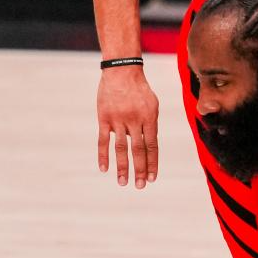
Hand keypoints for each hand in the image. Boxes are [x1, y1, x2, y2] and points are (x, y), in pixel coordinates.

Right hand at [97, 66, 158, 187]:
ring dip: (123, 167)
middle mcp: (135, 121)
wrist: (122, 71)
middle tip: (141, 186)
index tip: (153, 177)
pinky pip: (103, 140)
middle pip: (138, 150)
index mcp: (149, 118)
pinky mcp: (104, 118)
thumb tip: (148, 146)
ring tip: (123, 182)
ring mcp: (118, 120)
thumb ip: (151, 125)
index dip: (153, 162)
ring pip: (121, 148)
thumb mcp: (153, 105)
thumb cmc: (140, 89)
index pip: (152, 145)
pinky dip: (103, 155)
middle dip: (140, 169)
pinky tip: (105, 169)